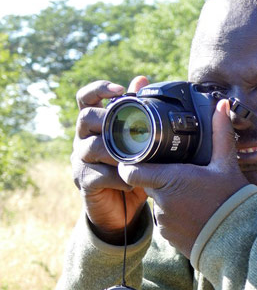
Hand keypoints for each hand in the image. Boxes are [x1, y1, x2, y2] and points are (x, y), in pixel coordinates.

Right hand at [72, 76, 149, 242]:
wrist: (122, 209)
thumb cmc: (131, 170)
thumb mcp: (138, 142)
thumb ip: (137, 113)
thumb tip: (142, 80)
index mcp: (93, 125)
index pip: (86, 98)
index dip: (99, 89)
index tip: (120, 90)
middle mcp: (82, 139)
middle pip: (85, 118)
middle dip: (109, 121)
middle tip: (133, 130)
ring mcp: (80, 161)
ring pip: (92, 147)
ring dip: (118, 152)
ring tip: (137, 159)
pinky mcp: (84, 182)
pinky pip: (99, 175)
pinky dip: (119, 177)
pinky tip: (133, 181)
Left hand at [117, 99, 249, 256]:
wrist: (238, 239)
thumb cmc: (231, 201)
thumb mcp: (226, 165)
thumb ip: (220, 134)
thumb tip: (222, 105)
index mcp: (169, 179)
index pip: (130, 171)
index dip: (132, 165)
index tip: (142, 159)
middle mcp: (161, 202)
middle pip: (146, 185)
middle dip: (157, 179)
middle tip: (177, 174)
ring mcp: (163, 222)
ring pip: (157, 204)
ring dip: (167, 198)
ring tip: (190, 196)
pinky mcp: (169, 237)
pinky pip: (165, 222)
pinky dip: (174, 216)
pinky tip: (192, 213)